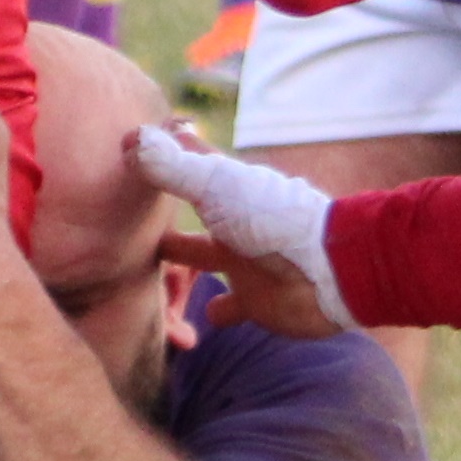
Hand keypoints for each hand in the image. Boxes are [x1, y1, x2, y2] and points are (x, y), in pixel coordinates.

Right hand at [134, 122, 356, 335]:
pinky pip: (229, 308)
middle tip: (134, 215)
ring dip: (184, 260)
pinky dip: (216, 311)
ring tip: (154, 265)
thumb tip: (131, 141)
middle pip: (194, 211)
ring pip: (205, 257)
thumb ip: (173, 168)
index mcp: (226, 190)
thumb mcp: (216, 187)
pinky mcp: (256, 302)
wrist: (330, 271)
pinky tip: (200, 319)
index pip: (189, 162)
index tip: (130, 144)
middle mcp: (233, 222)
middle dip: (169, 209)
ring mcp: (245, 262)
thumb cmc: (272, 220)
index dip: (162, 152)